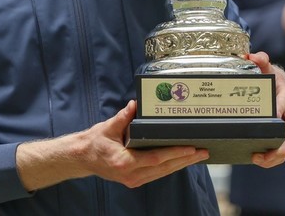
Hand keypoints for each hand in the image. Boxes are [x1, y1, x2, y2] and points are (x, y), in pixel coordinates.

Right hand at [16, 101, 208, 191]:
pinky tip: (182, 160)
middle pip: (164, 168)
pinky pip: (157, 174)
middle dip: (186, 160)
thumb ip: (124, 116)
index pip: (156, 158)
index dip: (175, 153)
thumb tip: (136, 103)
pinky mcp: (134, 180)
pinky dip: (170, 166)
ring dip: (181, 164)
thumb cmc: (94, 142)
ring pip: (163, 173)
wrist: (81, 158)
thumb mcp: (108, 127)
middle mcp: (131, 174)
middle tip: (203, 151)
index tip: (191, 148)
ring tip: (198, 156)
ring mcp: (133, 180)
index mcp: (124, 161)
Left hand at [246, 52, 284, 167]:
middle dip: (282, 147)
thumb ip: (260, 60)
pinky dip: (273, 158)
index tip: (271, 117)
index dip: (280, 109)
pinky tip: (258, 159)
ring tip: (258, 160)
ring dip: (275, 156)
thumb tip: (253, 56)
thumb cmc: (272, 76)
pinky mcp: (284, 134)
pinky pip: (282, 149)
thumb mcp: (267, 66)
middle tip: (266, 153)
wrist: (277, 83)